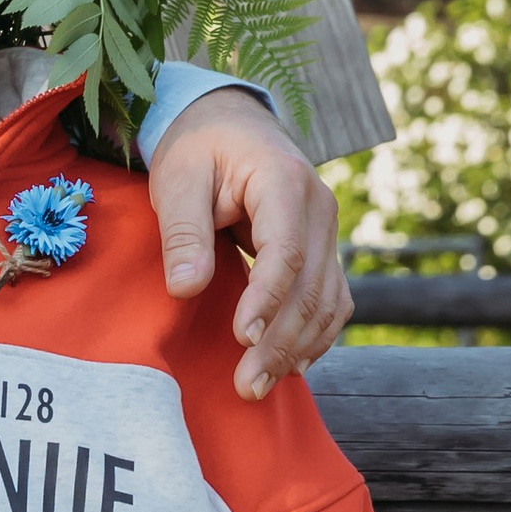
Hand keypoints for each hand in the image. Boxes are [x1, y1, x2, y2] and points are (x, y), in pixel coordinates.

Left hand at [146, 88, 350, 398]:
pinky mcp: (322, 250)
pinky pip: (332, 299)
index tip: (241, 338)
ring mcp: (327, 230)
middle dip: (280, 340)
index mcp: (285, 181)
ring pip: (328, 299)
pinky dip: (316, 335)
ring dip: (298, 347)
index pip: (286, 251)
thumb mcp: (178, 179)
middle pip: (311, 285)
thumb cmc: (198, 149)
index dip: (266, 299)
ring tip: (259, 387)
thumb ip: (184, 233)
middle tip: (246, 386)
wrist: (227, 125)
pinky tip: (290, 366)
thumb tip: (186, 290)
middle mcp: (320, 207)